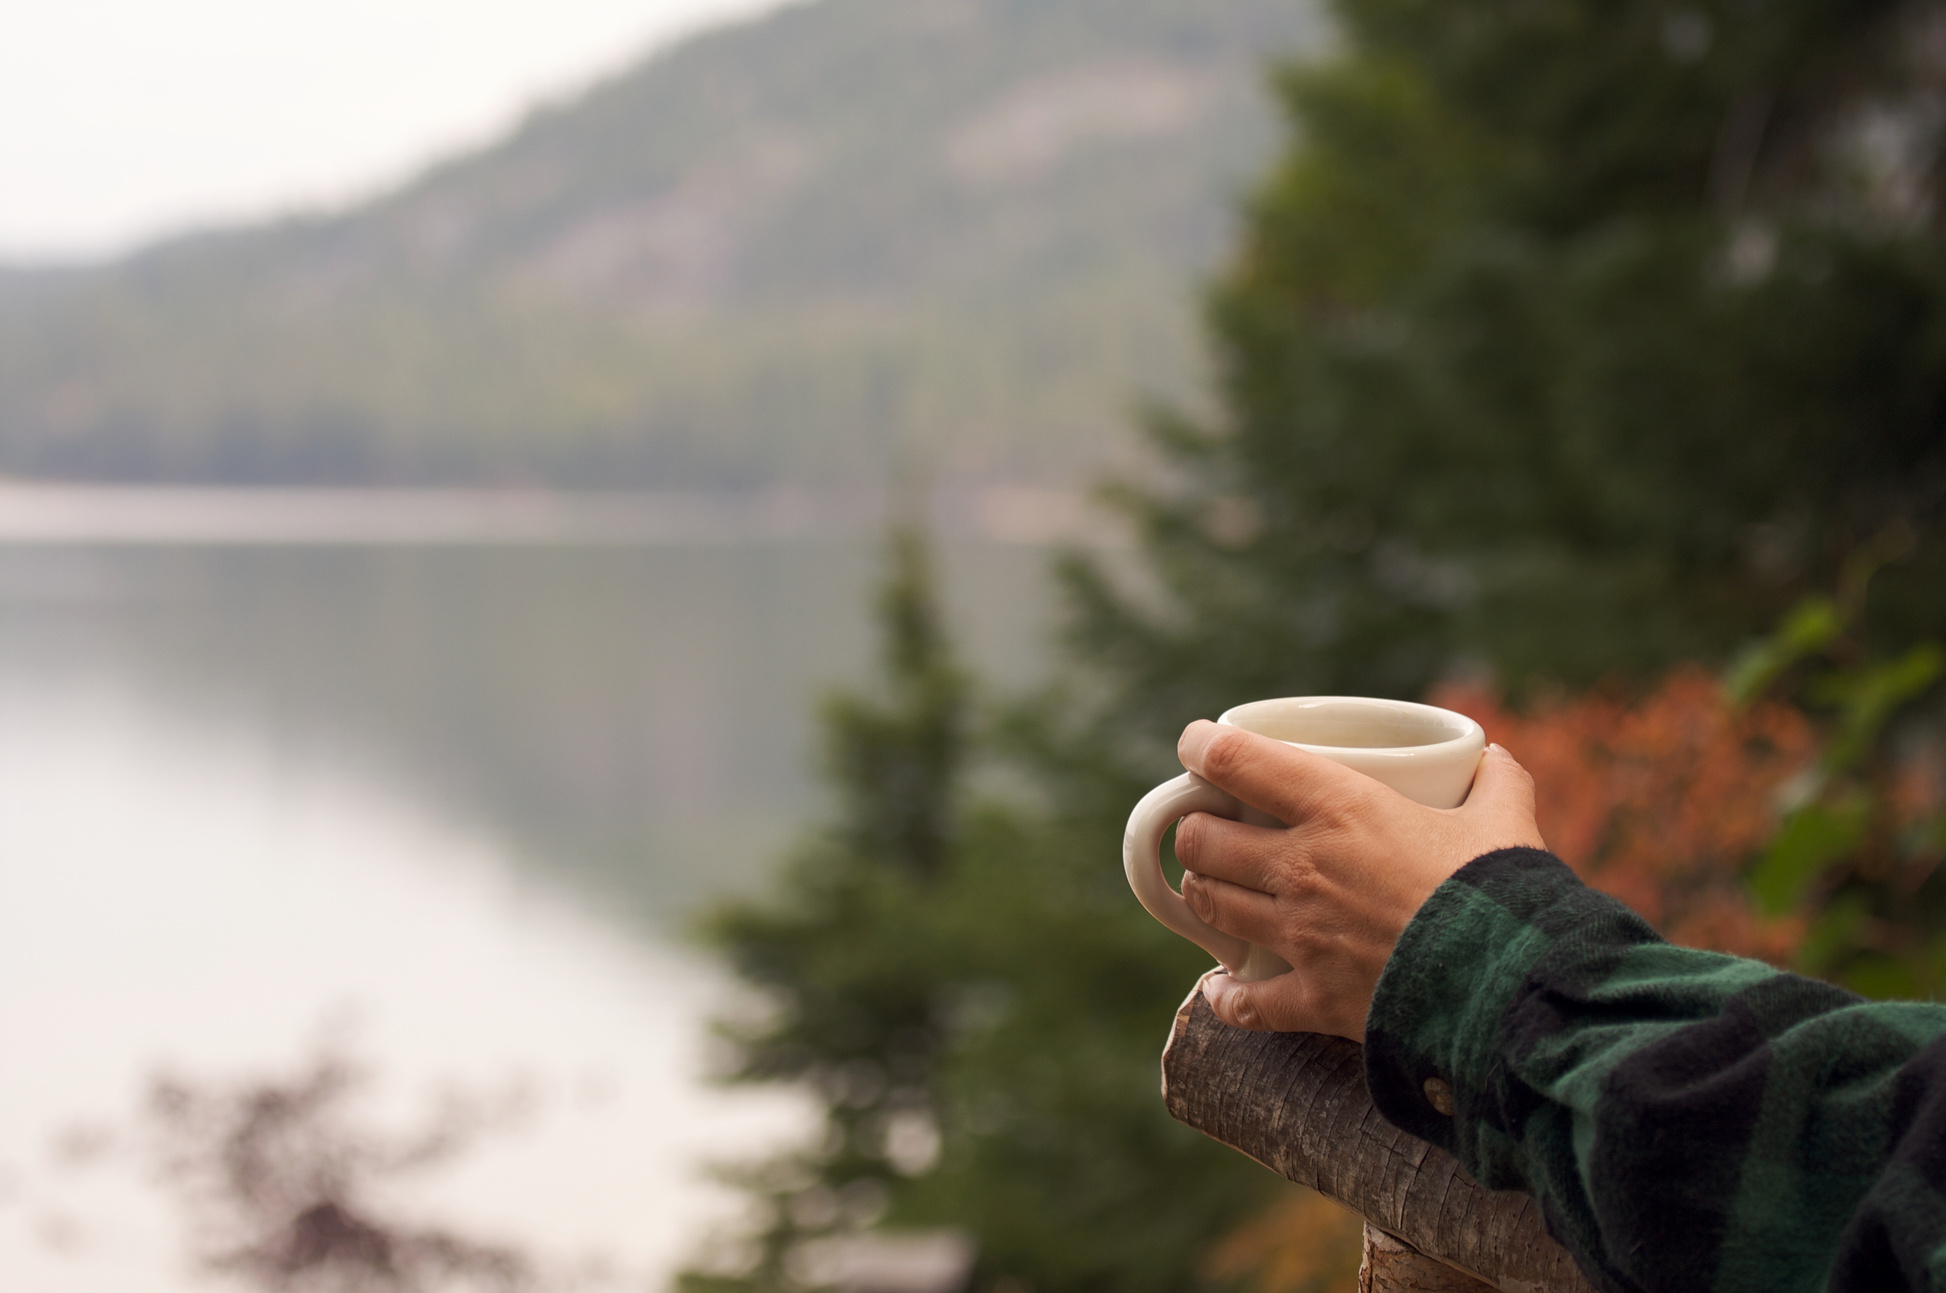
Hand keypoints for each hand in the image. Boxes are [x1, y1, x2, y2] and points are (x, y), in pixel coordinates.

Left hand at [1174, 720, 1544, 1039]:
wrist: (1516, 988)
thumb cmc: (1505, 893)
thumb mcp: (1506, 820)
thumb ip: (1497, 783)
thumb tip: (1494, 759)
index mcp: (1339, 807)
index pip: (1235, 760)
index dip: (1201, 747)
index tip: (1195, 746)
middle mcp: (1303, 867)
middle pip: (1201, 840)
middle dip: (1196, 831)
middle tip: (1211, 830)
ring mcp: (1301, 935)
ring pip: (1210, 905)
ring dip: (1204, 893)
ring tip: (1215, 888)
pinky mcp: (1314, 998)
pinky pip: (1245, 1002)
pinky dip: (1228, 996)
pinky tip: (1225, 987)